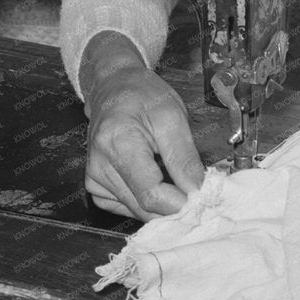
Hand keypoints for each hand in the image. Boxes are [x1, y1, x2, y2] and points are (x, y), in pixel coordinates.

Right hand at [80, 32, 204, 220]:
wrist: (114, 88)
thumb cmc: (141, 96)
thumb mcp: (172, 117)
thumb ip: (184, 158)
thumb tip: (197, 191)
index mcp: (116, 143)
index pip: (151, 193)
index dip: (181, 202)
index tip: (203, 198)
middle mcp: (99, 167)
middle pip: (144, 207)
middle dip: (176, 205)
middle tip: (198, 191)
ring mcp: (95, 180)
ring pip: (139, 211)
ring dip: (164, 204)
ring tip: (176, 179)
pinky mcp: (98, 188)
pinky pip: (129, 207)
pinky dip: (149, 200)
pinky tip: (156, 180)